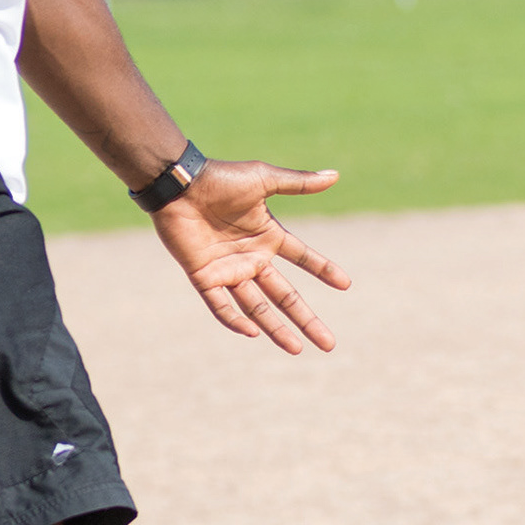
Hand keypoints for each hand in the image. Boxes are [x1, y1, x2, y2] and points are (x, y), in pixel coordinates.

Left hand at [153, 160, 348, 352]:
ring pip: (257, 307)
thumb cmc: (219, 179)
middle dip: (306, 319)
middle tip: (329, 344)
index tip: (346, 284)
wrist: (179, 184)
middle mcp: (251, 258)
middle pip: (285, 295)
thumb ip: (297, 183)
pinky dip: (234, 320)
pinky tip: (253, 333)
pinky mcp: (204, 277)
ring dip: (276, 329)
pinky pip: (220, 305)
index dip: (323, 269)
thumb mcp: (263, 179)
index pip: (302, 258)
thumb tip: (335, 175)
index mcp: (267, 236)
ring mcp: (228, 270)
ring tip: (297, 349)